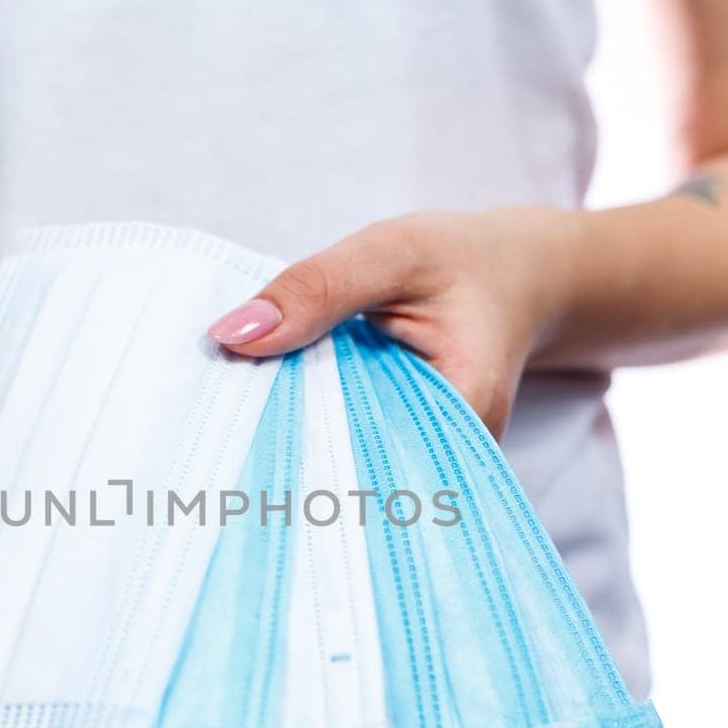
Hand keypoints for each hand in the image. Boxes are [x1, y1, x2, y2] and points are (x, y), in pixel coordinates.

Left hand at [206, 210, 576, 436]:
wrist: (518, 275)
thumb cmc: (465, 259)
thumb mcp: (394, 252)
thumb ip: (318, 288)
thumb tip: (231, 335)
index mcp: (468, 411)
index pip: (373, 462)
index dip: (301, 462)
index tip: (233, 455)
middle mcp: (455, 453)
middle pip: (356, 476)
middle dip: (287, 463)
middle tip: (210, 456)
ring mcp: (431, 455)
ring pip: (350, 466)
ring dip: (295, 447)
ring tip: (227, 447)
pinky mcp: (407, 443)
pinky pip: (352, 447)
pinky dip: (312, 430)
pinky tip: (267, 422)